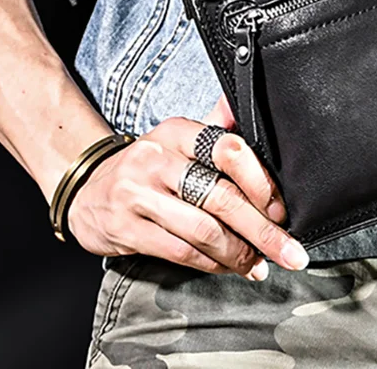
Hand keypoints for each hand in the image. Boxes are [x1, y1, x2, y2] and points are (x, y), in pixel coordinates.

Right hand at [66, 95, 308, 279]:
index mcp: (176, 131)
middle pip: (220, 196)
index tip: (281, 208)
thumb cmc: (150, 164)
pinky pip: (181, 252)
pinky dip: (213, 265)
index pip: (227, 148)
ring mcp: (138, 194)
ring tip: (260, 264)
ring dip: (239, 253)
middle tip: (289, 251)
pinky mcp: (126, 228)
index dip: (260, 181)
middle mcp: (156, 158)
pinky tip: (229, 268)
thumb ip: (217, 128)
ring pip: (203, 230)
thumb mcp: (178, 139)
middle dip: (262, 229)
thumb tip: (252, 108)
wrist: (86, 186)